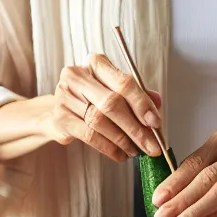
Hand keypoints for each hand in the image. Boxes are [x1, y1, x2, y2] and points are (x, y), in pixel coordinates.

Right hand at [43, 53, 162, 162]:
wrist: (62, 108)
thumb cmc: (93, 97)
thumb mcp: (116, 89)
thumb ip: (137, 94)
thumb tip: (156, 104)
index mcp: (96, 63)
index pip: (123, 82)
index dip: (141, 104)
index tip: (155, 122)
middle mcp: (78, 75)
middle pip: (112, 103)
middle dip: (135, 128)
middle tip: (150, 145)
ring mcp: (64, 95)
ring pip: (100, 121)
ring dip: (122, 140)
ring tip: (136, 150)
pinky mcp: (60, 117)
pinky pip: (89, 135)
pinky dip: (108, 147)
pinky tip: (119, 153)